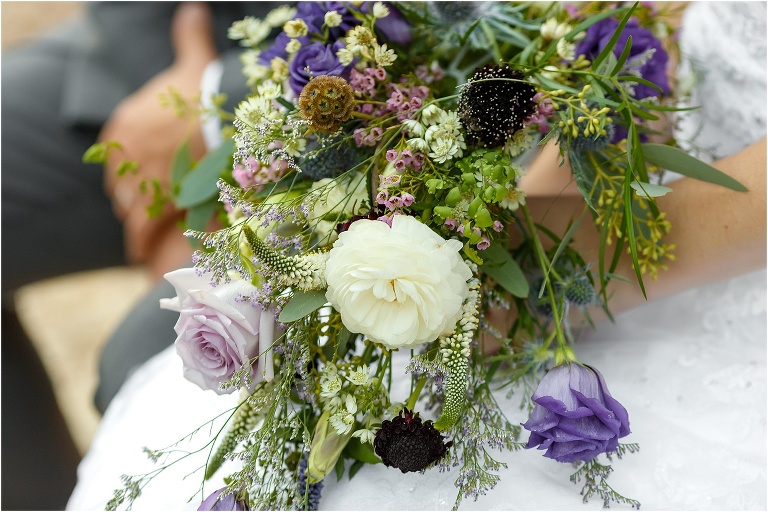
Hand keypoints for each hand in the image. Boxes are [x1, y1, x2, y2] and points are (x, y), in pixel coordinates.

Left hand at [102, 2, 216, 276]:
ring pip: (129, 206)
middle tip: (156, 205)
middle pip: (122, 182)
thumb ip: (189, 37)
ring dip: (139, 219)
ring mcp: (136, 178)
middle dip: (137, 194)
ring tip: (149, 233)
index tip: (149, 178)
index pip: (118, 155)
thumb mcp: (194, 62)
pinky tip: (143, 253)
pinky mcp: (154, 202)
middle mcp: (122, 152)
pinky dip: (141, 241)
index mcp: (124, 124)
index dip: (135, 169)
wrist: (225, 120)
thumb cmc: (210, 93)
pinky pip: (140, 228)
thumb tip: (193, 10)